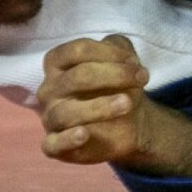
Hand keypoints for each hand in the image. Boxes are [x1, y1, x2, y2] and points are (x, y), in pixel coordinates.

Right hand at [37, 35, 151, 165]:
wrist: (128, 121)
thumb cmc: (117, 84)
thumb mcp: (121, 59)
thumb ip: (119, 46)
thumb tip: (123, 56)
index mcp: (57, 64)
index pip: (75, 51)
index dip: (106, 53)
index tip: (134, 62)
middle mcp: (49, 89)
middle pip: (75, 78)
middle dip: (113, 75)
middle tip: (141, 79)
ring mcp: (50, 118)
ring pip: (66, 112)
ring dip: (99, 107)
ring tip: (127, 103)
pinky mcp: (55, 145)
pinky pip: (53, 144)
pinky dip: (67, 139)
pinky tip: (84, 134)